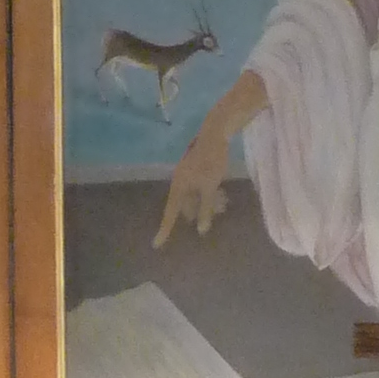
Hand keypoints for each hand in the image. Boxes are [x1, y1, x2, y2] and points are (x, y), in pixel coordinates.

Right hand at [156, 116, 233, 244]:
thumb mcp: (210, 188)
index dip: (165, 230)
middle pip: (184, 206)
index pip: (170, 213)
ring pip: (192, 197)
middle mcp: (178, 182)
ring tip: (221, 203)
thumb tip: (201, 229)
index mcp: (178, 187)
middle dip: (197, 212)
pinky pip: (197, 189)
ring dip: (205, 203)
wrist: (215, 133)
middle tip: (214, 214)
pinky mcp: (195, 170)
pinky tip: (219, 194)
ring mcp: (186, 175)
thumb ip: (206, 209)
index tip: (156, 244)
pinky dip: (206, 195)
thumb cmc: (212, 161)